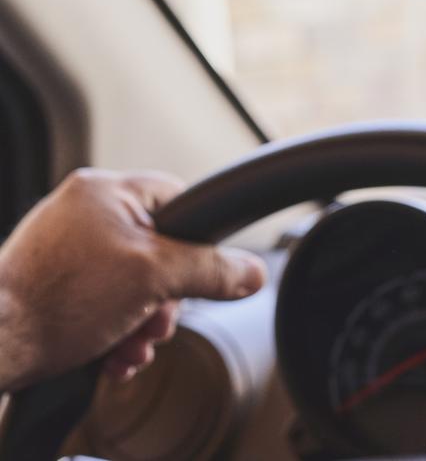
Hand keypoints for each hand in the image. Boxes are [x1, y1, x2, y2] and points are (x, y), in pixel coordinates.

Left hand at [0, 169, 265, 389]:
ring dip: (145, 321)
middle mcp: (87, 212)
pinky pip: (110, 298)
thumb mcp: (153, 278)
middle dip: (166, 297)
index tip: (198, 270)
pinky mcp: (61, 281)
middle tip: (156, 321)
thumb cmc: (56, 300)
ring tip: (131, 345)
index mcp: (108, 191)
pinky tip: (114, 352)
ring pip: (136, 281)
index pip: (179, 199)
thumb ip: (211, 270)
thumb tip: (252, 272)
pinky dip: (119, 328)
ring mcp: (71, 248)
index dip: (198, 239)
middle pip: (161, 250)